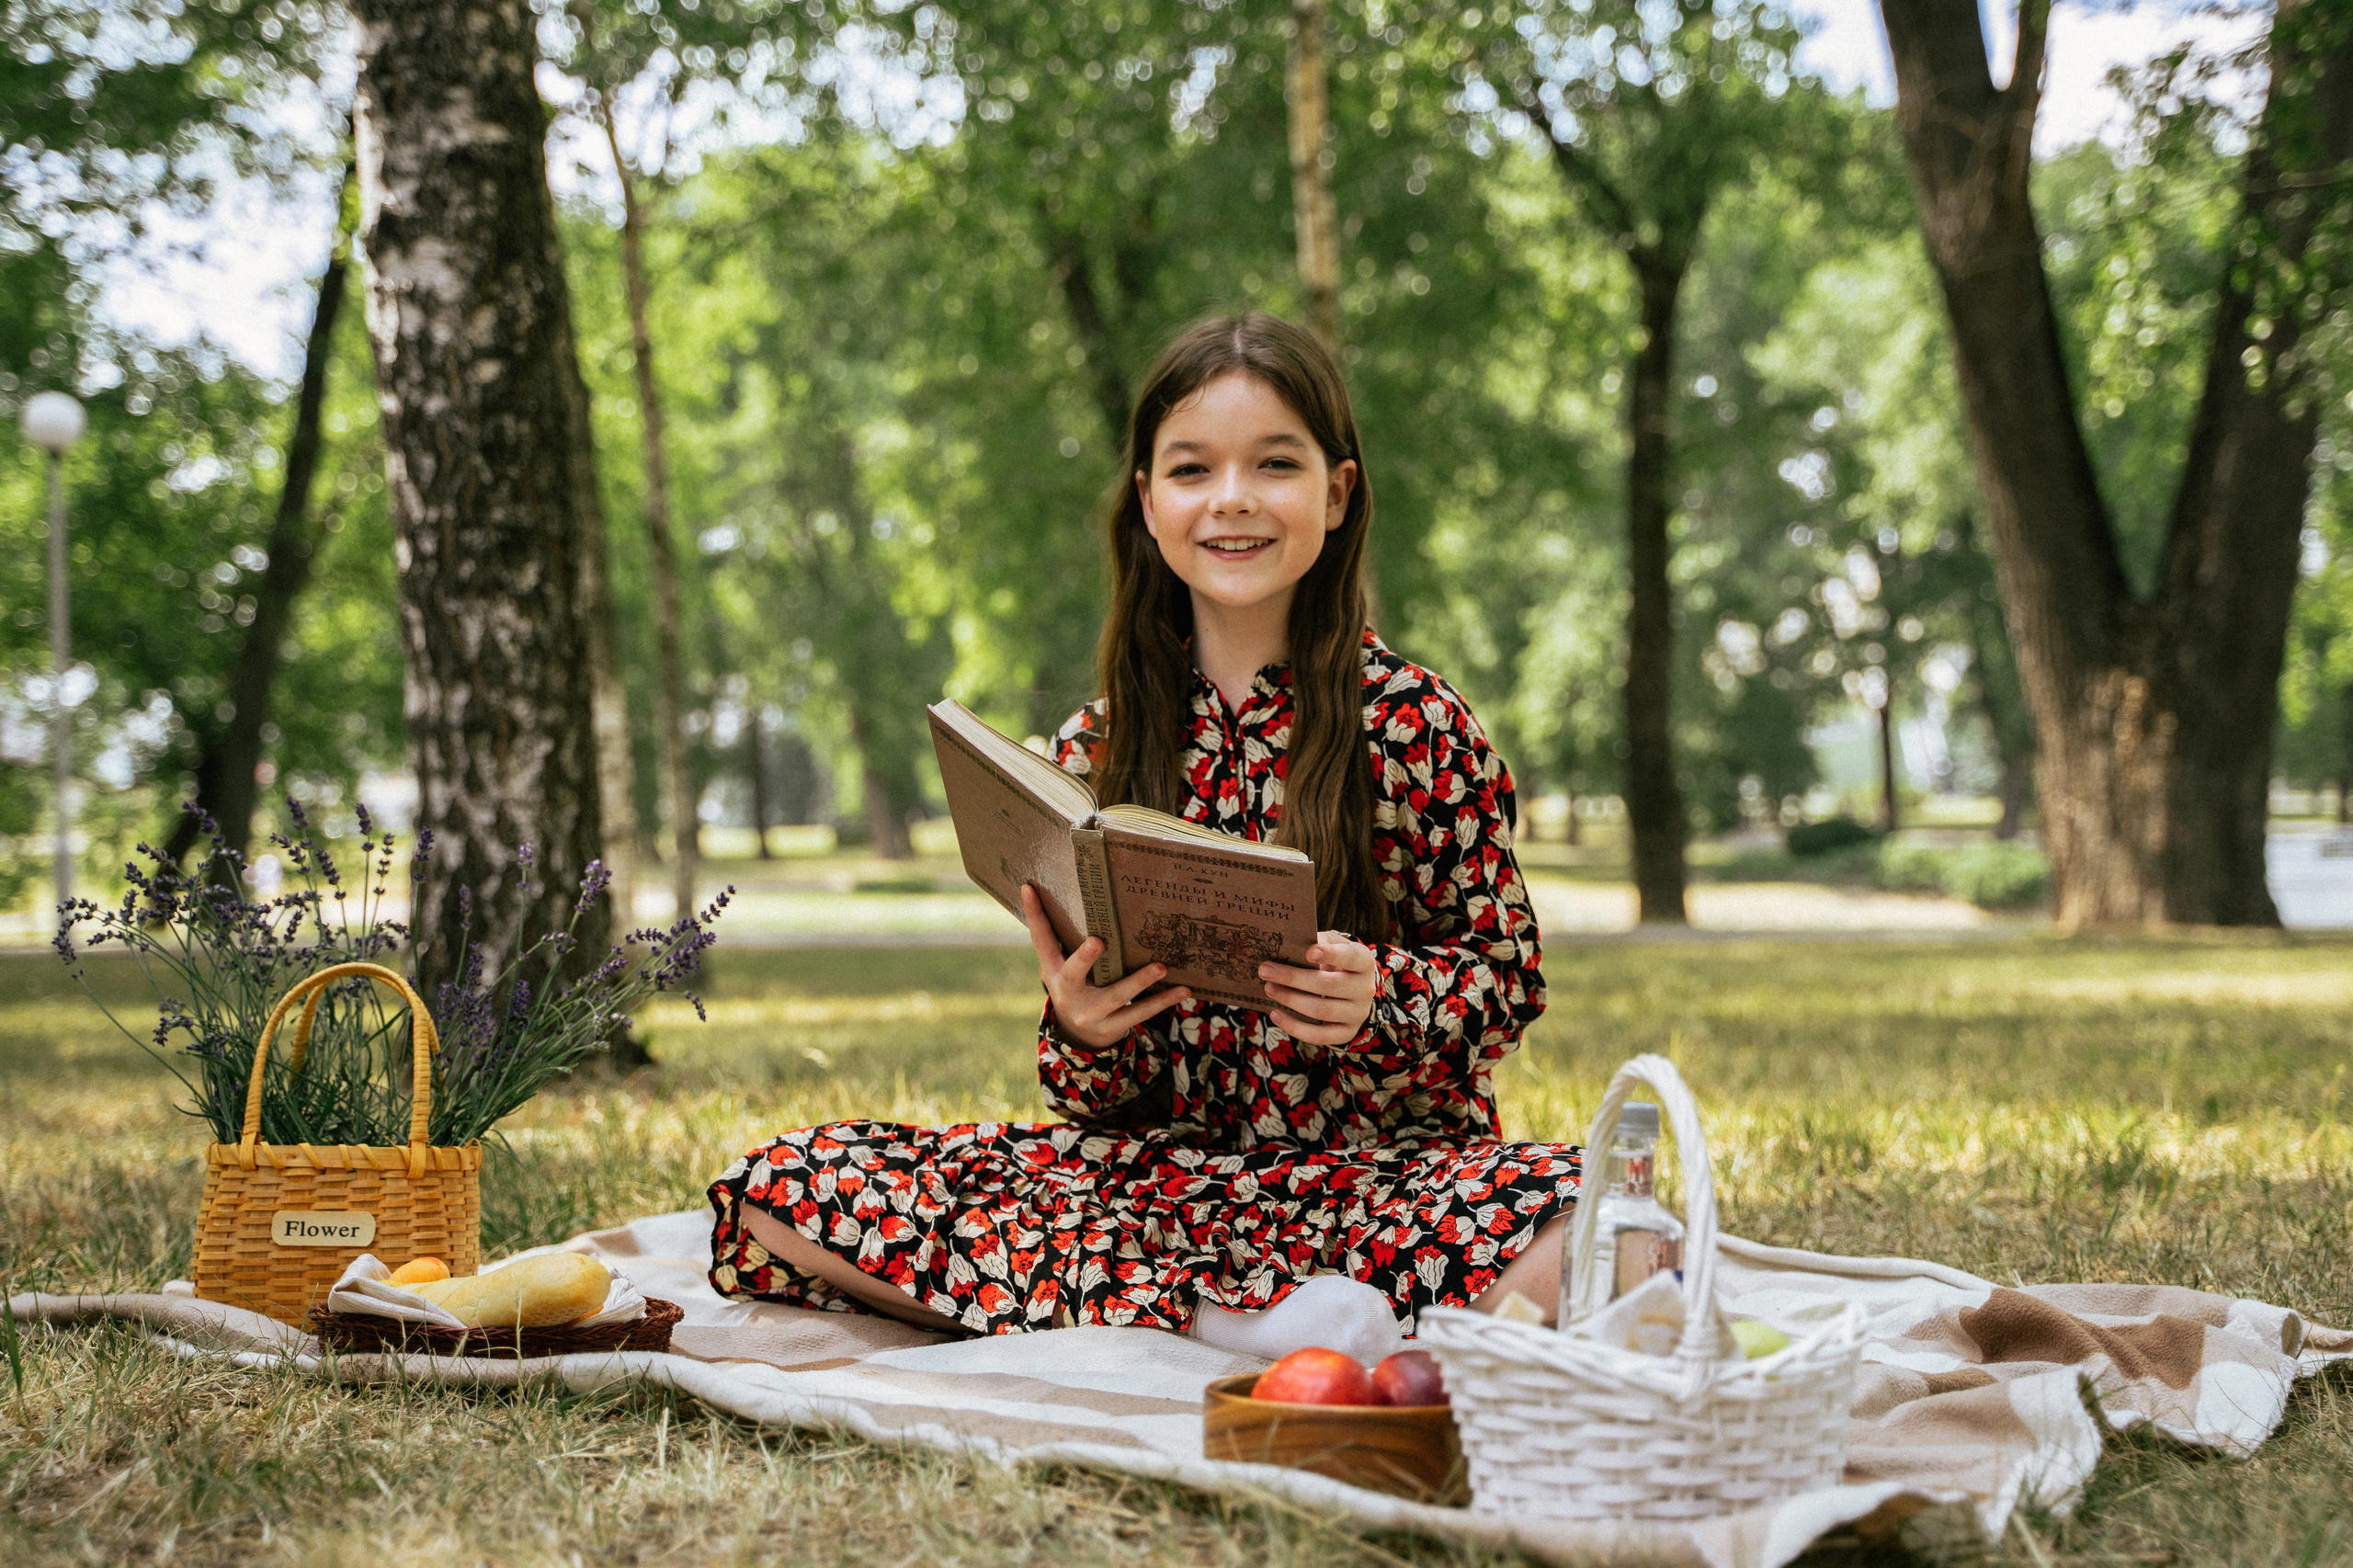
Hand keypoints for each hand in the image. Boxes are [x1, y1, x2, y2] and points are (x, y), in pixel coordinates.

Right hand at [1022, 883, 1188, 1048]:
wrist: (1079, 1036)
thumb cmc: (1076, 986)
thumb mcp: (1063, 966)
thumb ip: (1067, 938)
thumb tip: (1069, 890)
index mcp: (1054, 971)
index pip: (1041, 939)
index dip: (1034, 914)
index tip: (1030, 887)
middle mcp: (1068, 991)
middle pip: (1074, 973)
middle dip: (1085, 958)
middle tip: (1098, 941)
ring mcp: (1091, 1012)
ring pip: (1116, 996)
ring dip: (1139, 981)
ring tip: (1161, 966)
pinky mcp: (1113, 1025)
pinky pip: (1140, 1012)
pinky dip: (1163, 1001)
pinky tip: (1183, 989)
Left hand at [1259, 931, 1377, 1045]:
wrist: (1354, 989)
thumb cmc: (1337, 962)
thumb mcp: (1334, 946)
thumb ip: (1318, 942)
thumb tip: (1290, 943)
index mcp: (1363, 962)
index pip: (1350, 957)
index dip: (1330, 954)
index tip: (1308, 952)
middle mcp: (1364, 989)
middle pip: (1328, 985)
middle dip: (1293, 978)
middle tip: (1266, 970)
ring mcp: (1357, 1014)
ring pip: (1321, 1010)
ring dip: (1290, 1000)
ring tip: (1269, 988)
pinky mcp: (1346, 1033)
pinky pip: (1319, 1035)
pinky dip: (1294, 1026)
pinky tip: (1275, 1014)